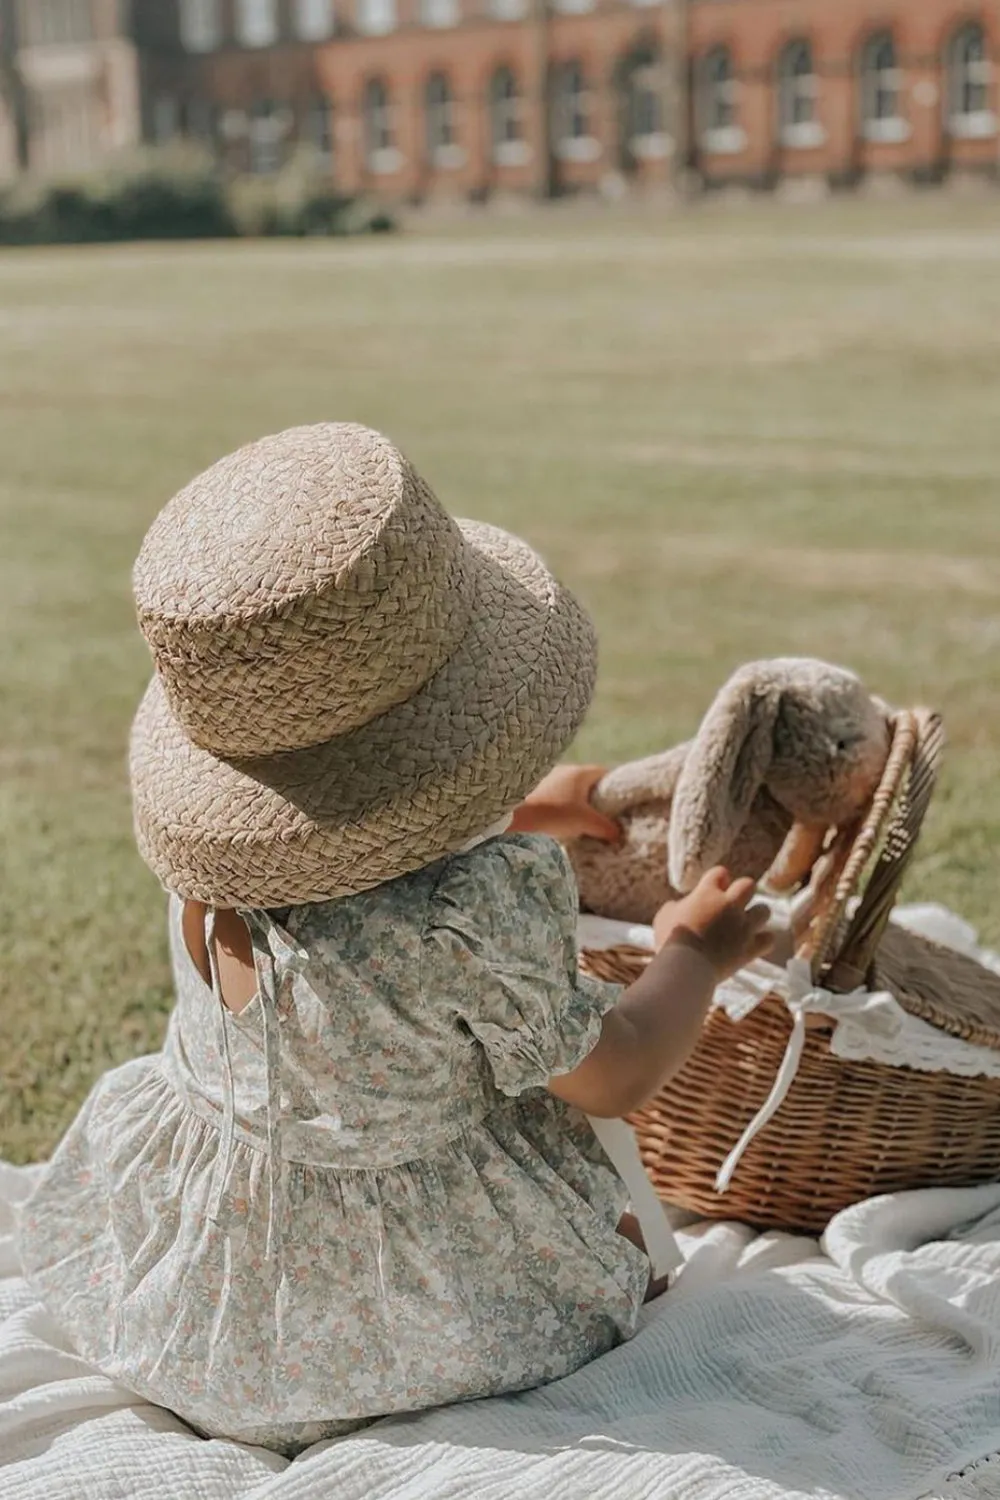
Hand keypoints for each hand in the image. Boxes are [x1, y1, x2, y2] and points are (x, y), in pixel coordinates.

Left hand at [509, 765, 620, 843]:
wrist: (513, 816)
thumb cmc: (553, 813)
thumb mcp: (584, 822)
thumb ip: (605, 827)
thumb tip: (619, 834)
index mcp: (580, 772)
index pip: (605, 774)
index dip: (616, 788)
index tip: (620, 804)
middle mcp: (565, 770)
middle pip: (588, 783)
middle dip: (597, 799)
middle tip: (604, 817)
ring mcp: (549, 778)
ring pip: (572, 791)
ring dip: (579, 804)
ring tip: (584, 823)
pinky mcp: (536, 790)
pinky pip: (558, 796)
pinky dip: (564, 807)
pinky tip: (564, 822)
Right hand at [653, 868, 772, 980]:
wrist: (685, 966)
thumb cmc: (670, 940)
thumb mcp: (664, 916)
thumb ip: (677, 906)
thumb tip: (682, 906)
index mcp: (708, 893)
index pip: (720, 873)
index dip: (718, 879)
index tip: (714, 888)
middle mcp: (729, 905)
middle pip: (748, 885)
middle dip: (742, 892)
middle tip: (733, 903)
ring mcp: (743, 926)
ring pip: (764, 910)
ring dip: (756, 915)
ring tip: (747, 923)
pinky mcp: (750, 947)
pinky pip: (768, 939)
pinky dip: (762, 940)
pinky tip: (753, 943)